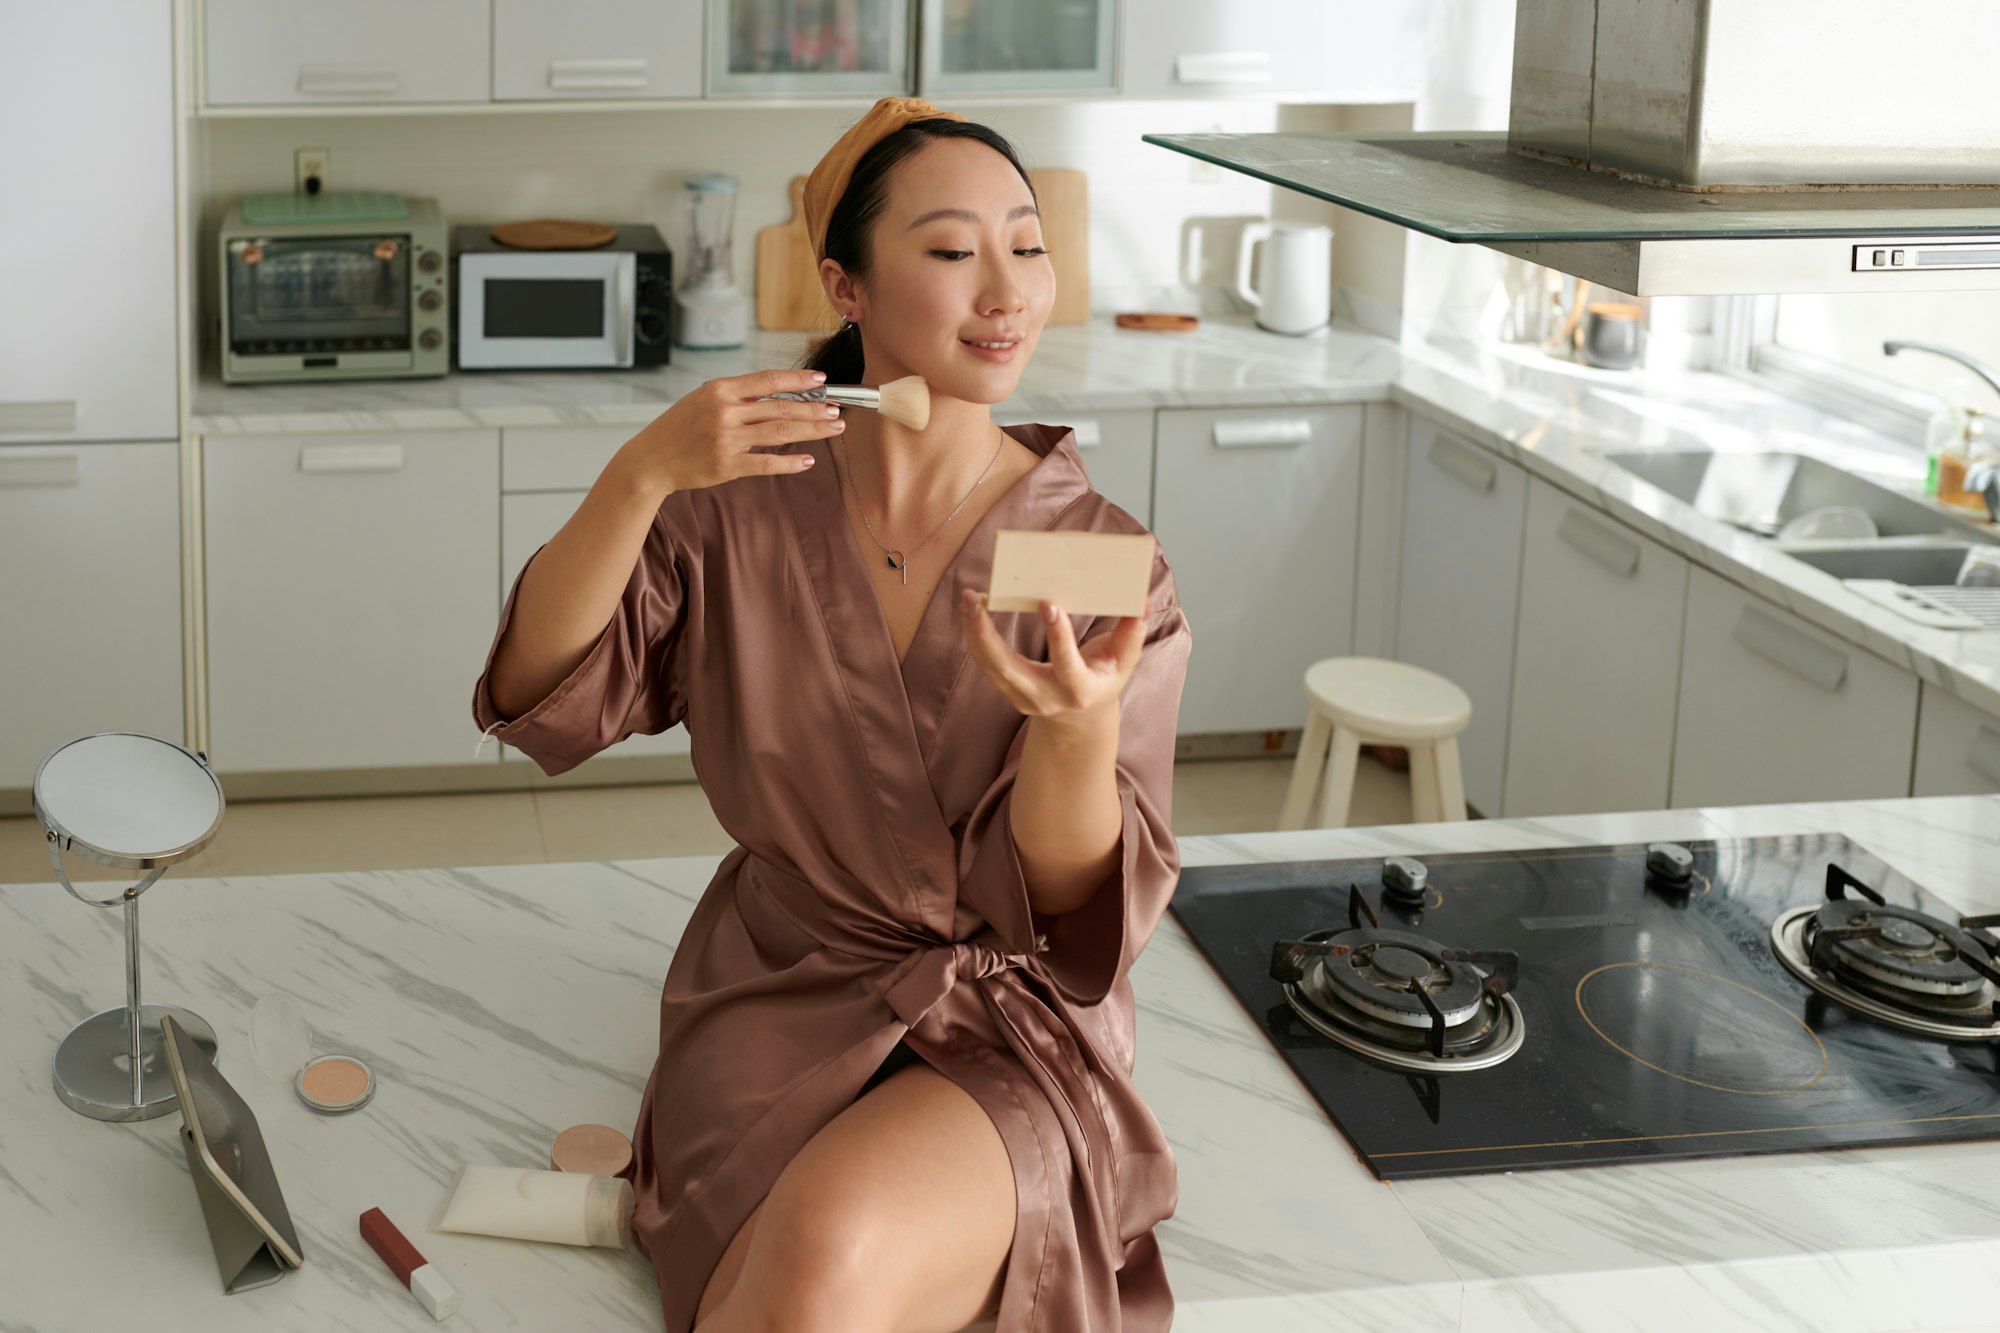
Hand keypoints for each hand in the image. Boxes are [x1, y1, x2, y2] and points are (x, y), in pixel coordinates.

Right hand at [616, 368, 841, 496]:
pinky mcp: (727, 465)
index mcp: (720, 390)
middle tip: (836, 410)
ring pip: (781, 432)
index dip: (799, 380)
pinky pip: (767, 463)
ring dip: (812, 430)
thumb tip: (775, 393)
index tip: (821, 382)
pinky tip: (808, 460)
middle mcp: (725, 411)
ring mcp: (726, 439)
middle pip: (782, 407)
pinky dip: (791, 463)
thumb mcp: (702, 400)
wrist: (650, 460)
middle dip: (814, 408)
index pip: (769, 380)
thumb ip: (736, 396)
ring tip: (833, 428)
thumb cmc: (677, 429)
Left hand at [959, 589, 1149, 725]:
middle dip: (987, 635)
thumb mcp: (1123, 662)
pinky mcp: (1007, 689)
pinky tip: (970, 610)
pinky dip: (974, 636)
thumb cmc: (1103, 678)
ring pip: (989, 666)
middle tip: (973, 600)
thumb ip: (1131, 634)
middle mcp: (1045, 698)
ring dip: (973, 632)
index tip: (1048, 603)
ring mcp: (1022, 697)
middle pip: (1008, 669)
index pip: (1066, 664)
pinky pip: (984, 663)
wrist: (1080, 718)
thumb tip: (1141, 602)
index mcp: (1079, 690)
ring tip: (967, 599)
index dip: (1058, 635)